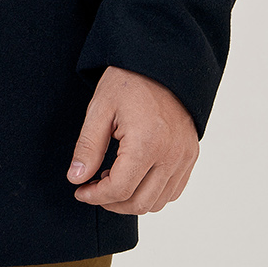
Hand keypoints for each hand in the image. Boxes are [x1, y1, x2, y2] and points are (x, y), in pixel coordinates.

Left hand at [67, 66, 198, 214]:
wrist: (161, 62)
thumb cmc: (128, 81)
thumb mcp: (100, 109)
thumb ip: (87, 147)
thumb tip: (76, 179)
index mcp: (147, 143)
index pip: (120, 189)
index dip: (95, 196)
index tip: (80, 190)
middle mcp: (171, 155)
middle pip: (139, 203)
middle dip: (111, 202)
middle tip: (92, 186)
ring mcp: (185, 157)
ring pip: (158, 202)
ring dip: (131, 200)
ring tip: (112, 177)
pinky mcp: (191, 155)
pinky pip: (173, 191)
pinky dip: (152, 193)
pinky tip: (134, 176)